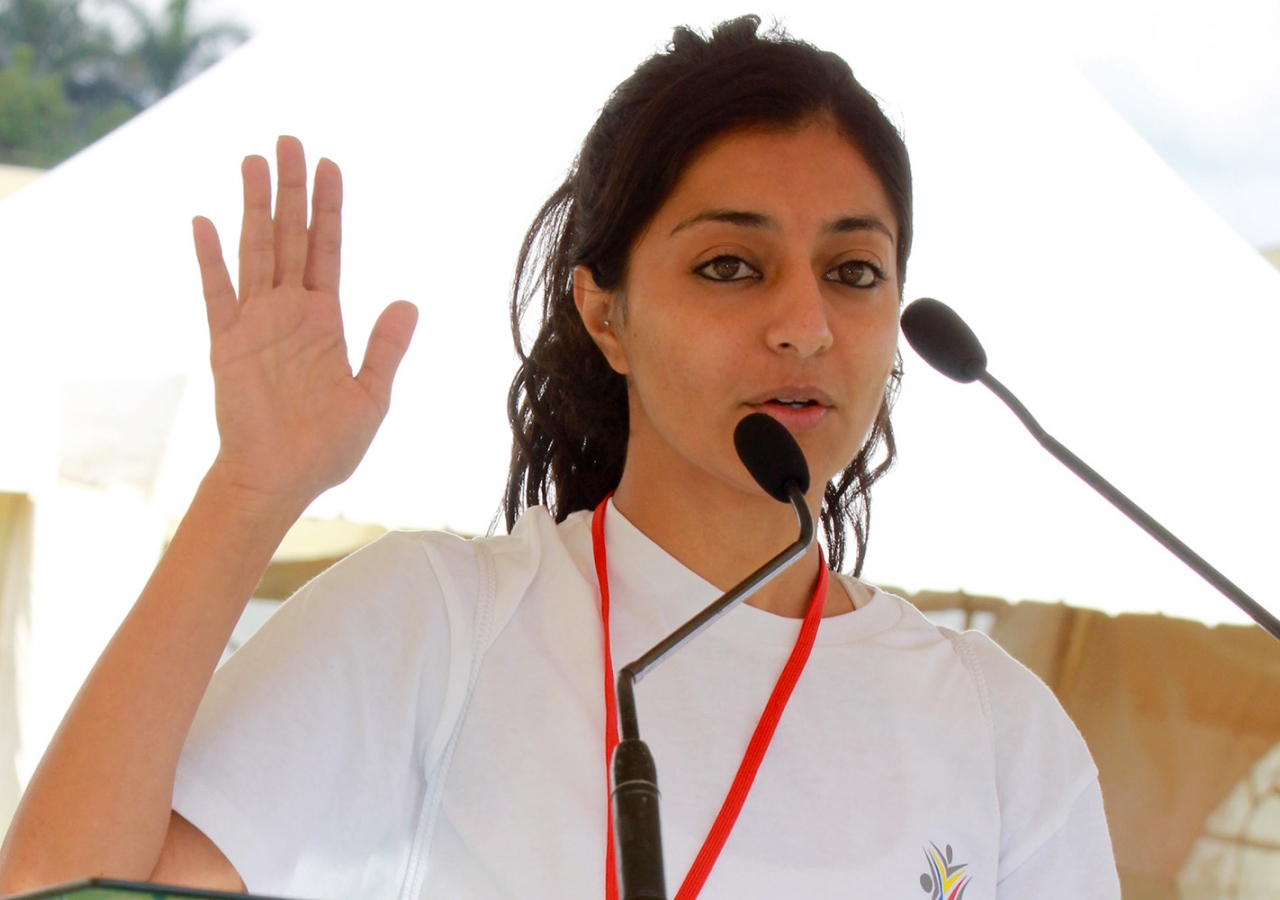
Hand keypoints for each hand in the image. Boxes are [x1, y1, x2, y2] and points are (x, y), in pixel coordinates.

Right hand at [192, 136, 417, 511]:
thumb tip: (408, 303)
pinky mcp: (226, 344)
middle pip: (291, 237)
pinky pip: (217, 294)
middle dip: (292, 190)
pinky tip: (205, 222)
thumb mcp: (371, 396)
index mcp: (325, 321)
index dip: (329, 209)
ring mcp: (256, 324)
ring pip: (257, 251)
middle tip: (288, 141)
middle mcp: (289, 313)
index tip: (329, 165)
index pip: (328, 251)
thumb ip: (386, 348)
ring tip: (253, 162)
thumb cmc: (327, 447)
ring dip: (255, 207)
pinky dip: (210, 259)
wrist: (282, 480)